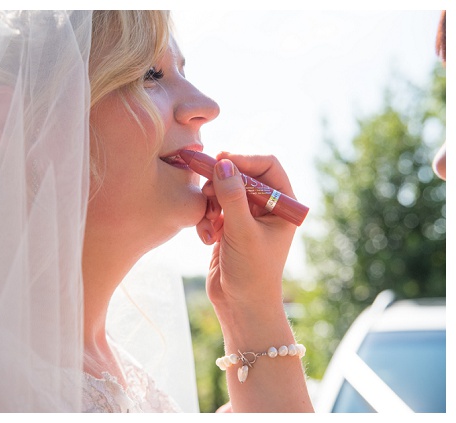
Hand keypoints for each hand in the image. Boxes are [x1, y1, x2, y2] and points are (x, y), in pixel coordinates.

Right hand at [195, 152, 296, 320]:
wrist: (241, 307)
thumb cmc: (252, 273)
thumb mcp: (243, 232)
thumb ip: (232, 196)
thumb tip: (223, 163)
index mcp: (282, 205)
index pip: (266, 165)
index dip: (244, 159)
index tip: (221, 159)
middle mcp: (266, 207)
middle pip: (241, 173)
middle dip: (221, 181)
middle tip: (206, 190)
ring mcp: (246, 216)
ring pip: (223, 189)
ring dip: (211, 202)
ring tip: (209, 221)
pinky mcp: (227, 226)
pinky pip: (212, 207)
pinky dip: (205, 218)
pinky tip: (206, 238)